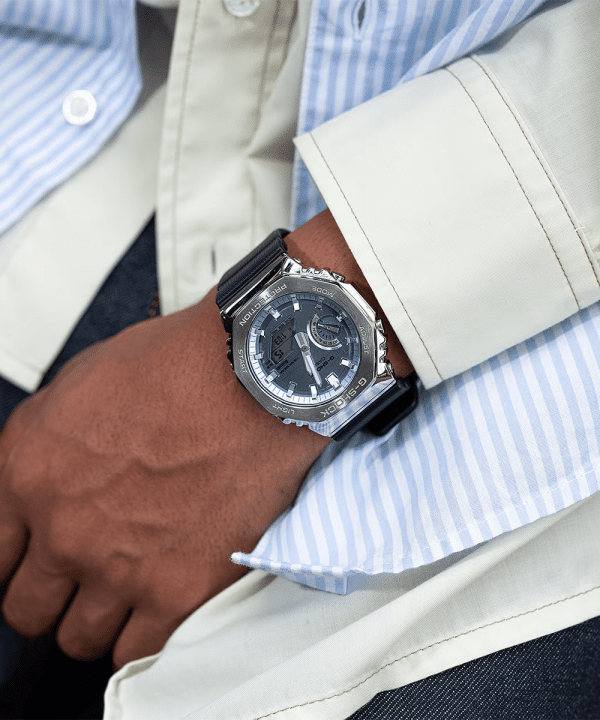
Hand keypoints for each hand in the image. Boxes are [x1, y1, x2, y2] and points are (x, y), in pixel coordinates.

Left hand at [0, 288, 328, 667]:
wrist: (250, 380)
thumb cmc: (176, 368)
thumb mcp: (77, 385)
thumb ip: (38, 446)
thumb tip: (30, 485)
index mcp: (30, 477)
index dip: (13, 566)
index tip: (34, 567)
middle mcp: (65, 532)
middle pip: (28, 609)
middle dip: (50, 597)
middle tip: (78, 580)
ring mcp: (120, 568)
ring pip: (78, 638)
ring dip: (96, 618)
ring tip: (125, 590)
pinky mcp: (178, 591)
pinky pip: (136, 649)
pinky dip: (140, 633)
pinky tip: (156, 603)